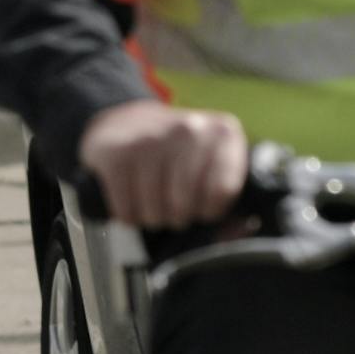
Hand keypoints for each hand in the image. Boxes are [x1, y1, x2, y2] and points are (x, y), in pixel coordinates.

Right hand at [78, 100, 247, 229]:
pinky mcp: (116, 154)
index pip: (222, 193)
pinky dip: (128, 216)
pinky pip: (126, 210)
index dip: (210, 211)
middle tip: (172, 206)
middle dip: (177, 217)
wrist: (125, 120)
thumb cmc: (176, 153)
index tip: (202, 206)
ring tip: (152, 202)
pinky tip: (132, 200)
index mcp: (223, 133)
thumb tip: (238, 233)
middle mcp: (189, 130)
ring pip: (154, 212)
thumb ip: (231, 201)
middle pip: (185, 207)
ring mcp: (150, 140)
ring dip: (152, 218)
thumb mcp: (211, 163)